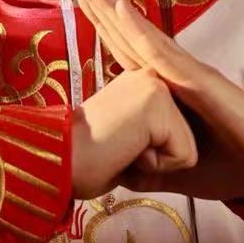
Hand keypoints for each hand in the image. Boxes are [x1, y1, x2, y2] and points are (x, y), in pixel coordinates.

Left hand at [67, 0, 243, 201]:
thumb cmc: (229, 166)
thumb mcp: (174, 170)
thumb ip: (145, 166)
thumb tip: (115, 172)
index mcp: (165, 88)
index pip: (124, 47)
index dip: (99, 19)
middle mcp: (174, 73)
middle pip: (128, 31)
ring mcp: (189, 74)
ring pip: (142, 34)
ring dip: (113, 4)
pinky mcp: (204, 84)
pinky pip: (166, 55)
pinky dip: (142, 32)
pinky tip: (122, 10)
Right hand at [69, 68, 196, 199]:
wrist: (56, 164)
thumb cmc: (84, 162)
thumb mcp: (125, 141)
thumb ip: (148, 136)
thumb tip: (161, 147)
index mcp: (142, 82)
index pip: (175, 132)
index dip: (151, 155)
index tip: (117, 149)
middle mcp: (151, 75)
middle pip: (186, 139)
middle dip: (156, 159)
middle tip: (116, 151)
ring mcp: (155, 85)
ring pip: (187, 148)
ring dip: (155, 164)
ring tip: (121, 151)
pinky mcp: (158, 103)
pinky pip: (184, 156)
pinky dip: (155, 167)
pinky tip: (125, 152)